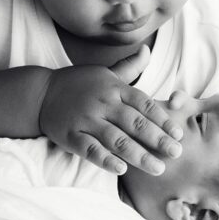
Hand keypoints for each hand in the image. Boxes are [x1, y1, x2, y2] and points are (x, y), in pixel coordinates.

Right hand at [38, 45, 183, 174]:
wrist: (40, 93)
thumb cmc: (77, 83)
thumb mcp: (104, 73)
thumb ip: (129, 67)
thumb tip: (147, 51)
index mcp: (113, 88)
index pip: (144, 104)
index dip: (162, 119)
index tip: (178, 134)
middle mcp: (102, 103)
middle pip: (134, 123)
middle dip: (158, 139)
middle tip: (176, 153)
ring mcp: (86, 120)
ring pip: (116, 139)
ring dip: (138, 154)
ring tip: (158, 168)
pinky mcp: (70, 135)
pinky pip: (90, 149)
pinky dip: (105, 159)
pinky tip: (121, 169)